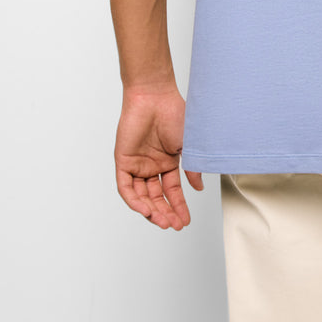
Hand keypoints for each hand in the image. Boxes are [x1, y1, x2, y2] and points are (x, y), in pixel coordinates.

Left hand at [114, 87, 203, 229]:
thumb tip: (198, 188)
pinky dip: (135, 200)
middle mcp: (151, 165)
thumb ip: (191, 169)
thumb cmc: (174, 113)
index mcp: (167, 162)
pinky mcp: (123, 161)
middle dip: (165, 213)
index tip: (186, 221)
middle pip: (156, 197)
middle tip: (174, 225)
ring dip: (151, 210)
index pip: (172, 191)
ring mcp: (137, 164)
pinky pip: (126, 187)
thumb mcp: (188, 146)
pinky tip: (146, 209)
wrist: (155, 96)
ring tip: (162, 221)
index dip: (179, 206)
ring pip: (141, 195)